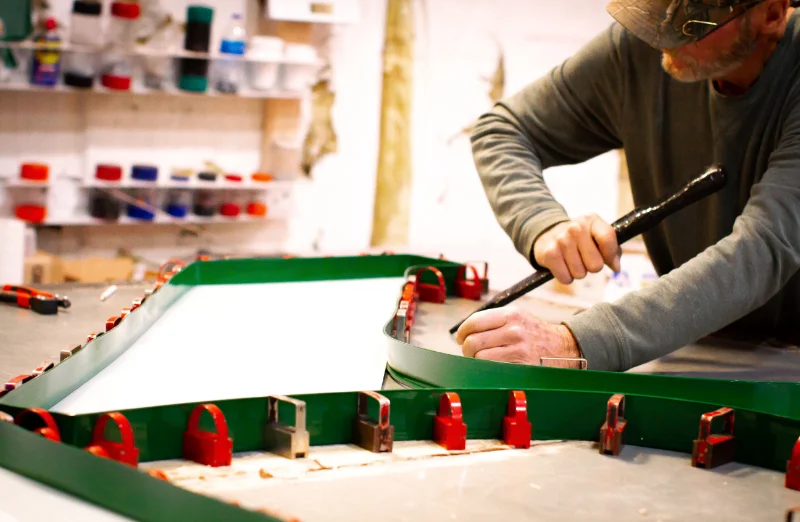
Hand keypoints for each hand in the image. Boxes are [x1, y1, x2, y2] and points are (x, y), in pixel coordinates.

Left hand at [455, 306, 581, 367]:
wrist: (564, 347)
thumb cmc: (535, 333)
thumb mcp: (518, 317)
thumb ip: (494, 320)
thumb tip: (465, 332)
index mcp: (511, 314)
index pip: (475, 322)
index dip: (462, 332)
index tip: (460, 338)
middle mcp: (514, 330)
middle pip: (473, 342)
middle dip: (467, 349)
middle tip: (470, 352)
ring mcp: (518, 349)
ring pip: (480, 358)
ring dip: (476, 361)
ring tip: (482, 360)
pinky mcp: (521, 366)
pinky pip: (493, 370)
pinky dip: (488, 370)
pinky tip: (492, 367)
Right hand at [533, 214, 620, 283]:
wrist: (548, 234)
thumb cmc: (579, 239)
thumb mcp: (596, 236)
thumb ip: (612, 250)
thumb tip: (616, 267)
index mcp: (591, 220)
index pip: (607, 239)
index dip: (611, 256)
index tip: (609, 261)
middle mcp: (576, 228)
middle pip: (596, 264)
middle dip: (592, 267)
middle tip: (585, 259)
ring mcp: (561, 240)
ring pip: (580, 274)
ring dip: (578, 272)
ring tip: (572, 260)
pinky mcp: (549, 253)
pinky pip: (566, 278)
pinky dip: (566, 277)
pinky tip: (563, 265)